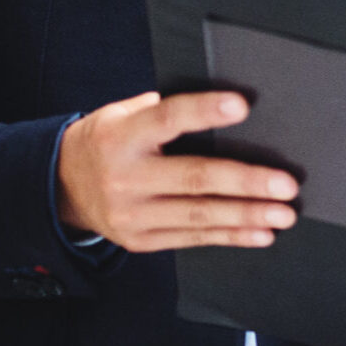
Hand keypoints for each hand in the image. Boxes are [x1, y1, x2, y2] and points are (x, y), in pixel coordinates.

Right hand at [56, 90, 299, 251]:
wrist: (60, 188)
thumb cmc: (105, 142)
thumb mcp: (119, 114)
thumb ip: (161, 110)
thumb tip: (219, 106)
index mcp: (122, 136)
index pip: (168, 119)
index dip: (205, 111)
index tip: (242, 105)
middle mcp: (126, 176)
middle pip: (195, 178)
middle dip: (246, 182)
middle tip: (285, 184)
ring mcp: (132, 213)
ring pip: (199, 216)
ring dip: (247, 215)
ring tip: (283, 213)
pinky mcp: (140, 240)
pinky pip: (193, 239)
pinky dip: (231, 236)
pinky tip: (260, 233)